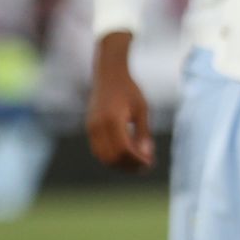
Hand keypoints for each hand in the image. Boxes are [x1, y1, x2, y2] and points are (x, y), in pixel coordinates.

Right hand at [85, 34, 153, 170]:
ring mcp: (91, 128)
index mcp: (113, 119)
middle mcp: (99, 125)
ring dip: (120, 164)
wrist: (108, 74)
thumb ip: (143, 133)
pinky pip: (98, 150)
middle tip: (144, 165)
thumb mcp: (141, 109)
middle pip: (112, 157)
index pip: (124, 150)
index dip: (137, 160)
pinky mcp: (89, 128)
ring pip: (103, 157)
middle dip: (129, 165)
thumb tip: (146, 155)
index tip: (149, 162)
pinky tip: (126, 153)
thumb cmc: (128, 89)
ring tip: (136, 162)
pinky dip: (111, 156)